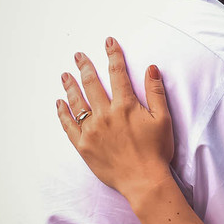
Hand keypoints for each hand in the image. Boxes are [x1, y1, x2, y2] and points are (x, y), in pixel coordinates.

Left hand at [56, 37, 175, 201]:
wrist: (143, 181)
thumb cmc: (157, 151)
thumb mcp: (163, 119)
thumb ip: (156, 92)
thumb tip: (151, 68)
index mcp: (126, 106)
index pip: (118, 73)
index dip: (113, 55)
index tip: (108, 42)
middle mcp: (105, 114)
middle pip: (92, 84)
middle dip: (84, 66)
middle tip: (78, 55)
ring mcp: (91, 130)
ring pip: (77, 102)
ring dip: (70, 85)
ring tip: (65, 74)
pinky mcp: (83, 146)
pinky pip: (68, 126)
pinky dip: (63, 113)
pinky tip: (60, 103)